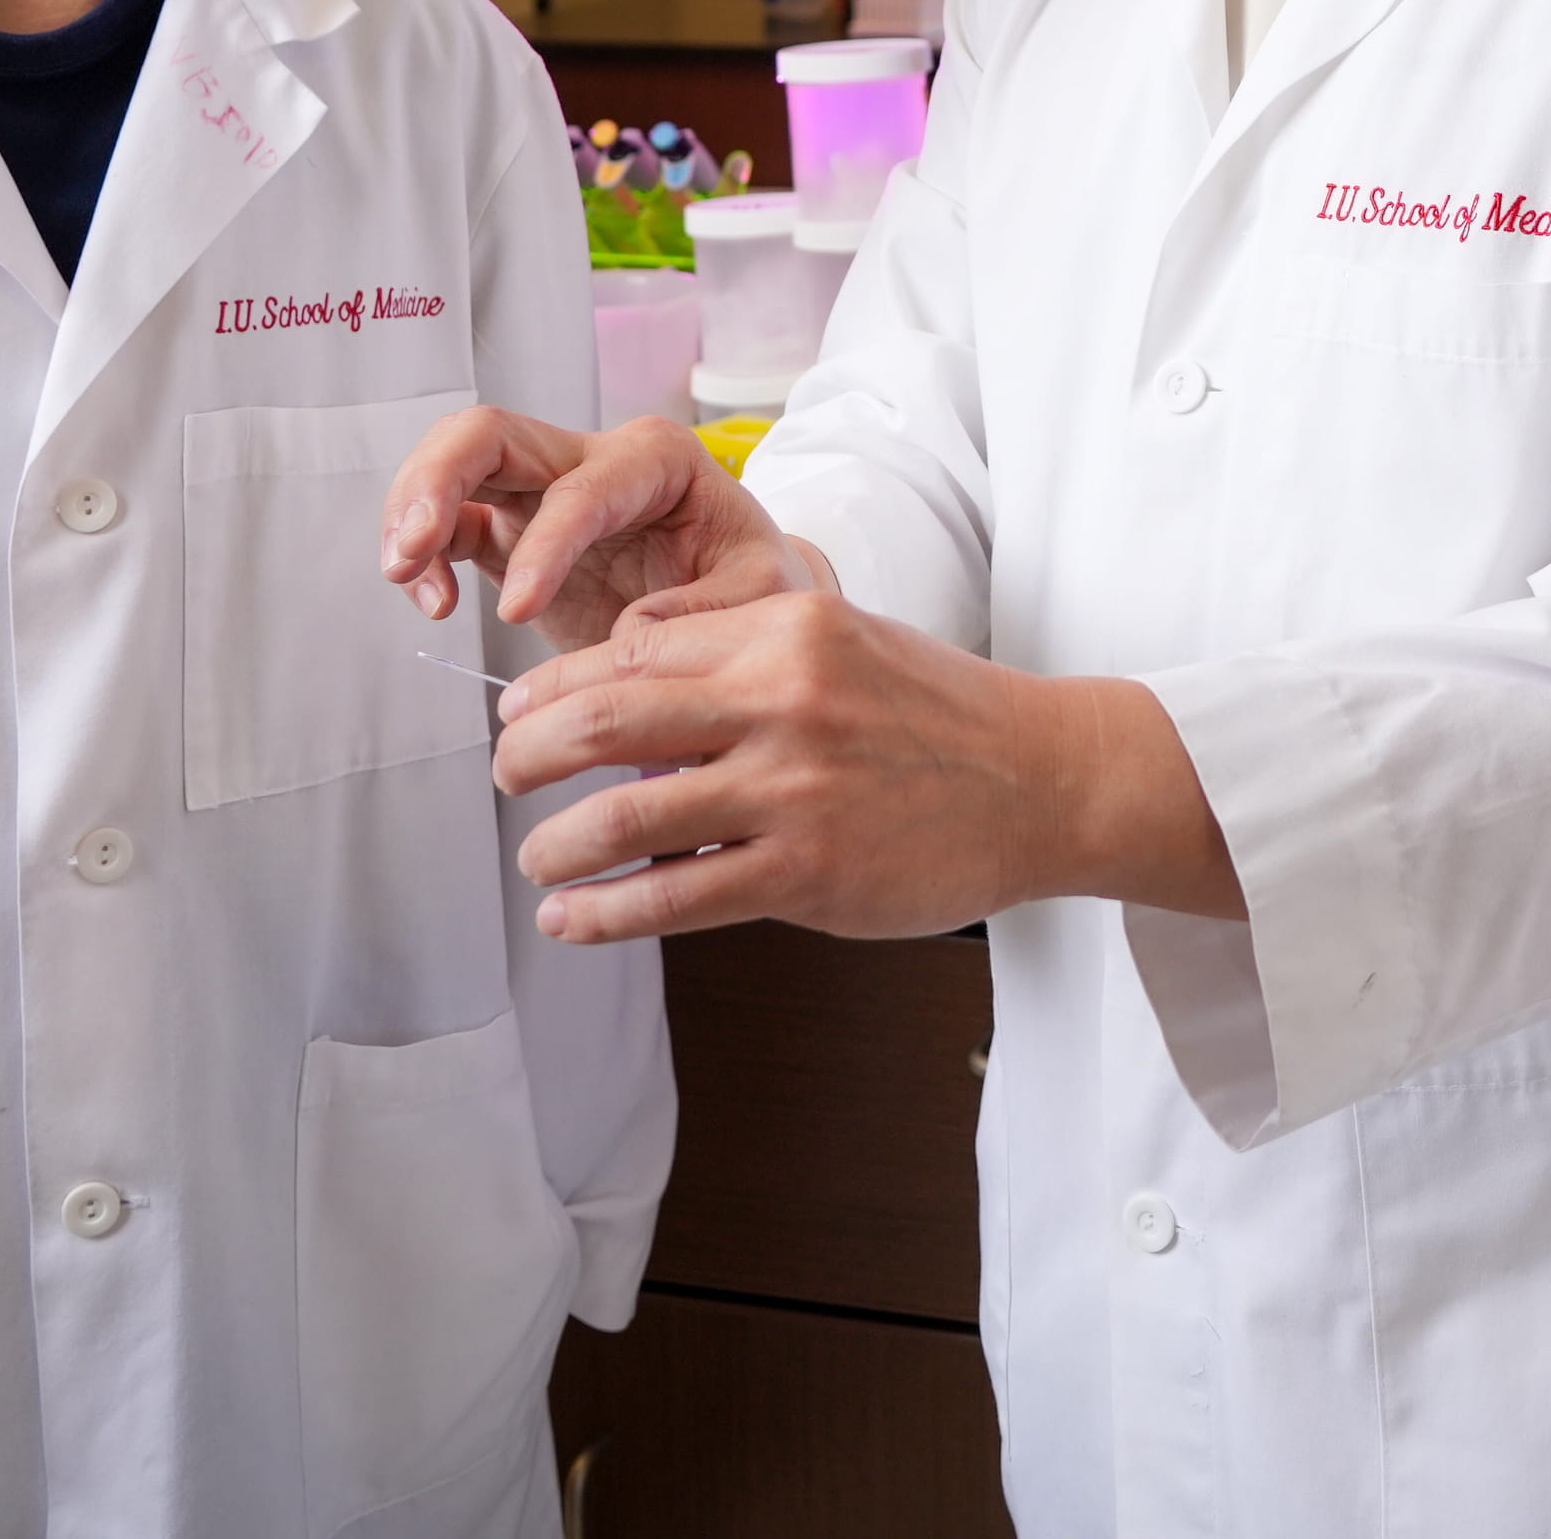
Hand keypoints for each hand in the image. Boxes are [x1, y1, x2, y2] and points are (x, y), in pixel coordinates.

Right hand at [379, 409, 809, 656]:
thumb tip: (629, 628)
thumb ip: (709, 609)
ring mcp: (542, 493)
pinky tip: (430, 600)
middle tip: (411, 548)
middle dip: (438, 479)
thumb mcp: (765, 595)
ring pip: (455, 463)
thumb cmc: (756, 587)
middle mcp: (590, 459)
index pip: (581, 485)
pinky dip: (426, 556)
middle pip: (490, 432)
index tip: (520, 612)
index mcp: (656, 460)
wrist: (742, 607)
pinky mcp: (513, 536)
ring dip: (413, 511)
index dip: (544, 544)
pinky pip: (451, 526)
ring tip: (406, 578)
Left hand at [484, 590, 1243, 944]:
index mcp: (786, 630)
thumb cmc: (942, 715)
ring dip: (555, 846)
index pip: (631, 650)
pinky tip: (574, 920)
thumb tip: (630, 692)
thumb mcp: (844, 641)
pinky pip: (673, 897)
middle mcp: (783, 700)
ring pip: (623, 818)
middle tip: (505, 776)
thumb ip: (743, 659)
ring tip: (537, 860)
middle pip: (603, 720)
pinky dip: (604, 913)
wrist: (1045, 780)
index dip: (553, 686)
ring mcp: (793, 790)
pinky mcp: (807, 872)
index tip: (519, 711)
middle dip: (526, 754)